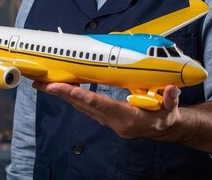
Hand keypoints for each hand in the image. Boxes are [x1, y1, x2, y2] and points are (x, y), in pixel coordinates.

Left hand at [33, 82, 180, 139]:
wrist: (163, 128)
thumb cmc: (165, 116)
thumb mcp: (170, 108)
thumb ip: (169, 99)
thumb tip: (170, 90)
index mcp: (127, 119)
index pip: (98, 104)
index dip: (78, 95)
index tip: (59, 87)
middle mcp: (113, 121)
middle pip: (82, 105)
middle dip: (61, 93)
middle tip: (41, 82)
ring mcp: (107, 121)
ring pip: (80, 106)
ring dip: (63, 94)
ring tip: (45, 83)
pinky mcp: (105, 117)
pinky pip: (85, 106)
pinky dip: (73, 96)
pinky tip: (63, 86)